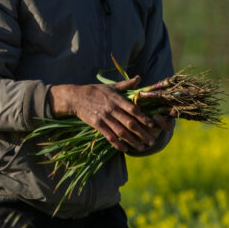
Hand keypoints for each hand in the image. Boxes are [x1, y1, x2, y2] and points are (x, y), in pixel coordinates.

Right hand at [47, 76, 162, 152]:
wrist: (75, 97)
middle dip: (142, 133)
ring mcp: (104, 118)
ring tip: (142, 148)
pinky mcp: (97, 125)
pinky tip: (125, 149)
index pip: (133, 109)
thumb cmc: (95, 91)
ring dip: (132, 141)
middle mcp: (112, 109)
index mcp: (117, 99)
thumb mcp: (111, 86)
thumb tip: (139, 78)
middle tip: (152, 141)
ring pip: (121, 132)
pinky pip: (109, 137)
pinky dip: (118, 144)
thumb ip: (126, 84)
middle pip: (130, 123)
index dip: (144, 118)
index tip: (152, 125)